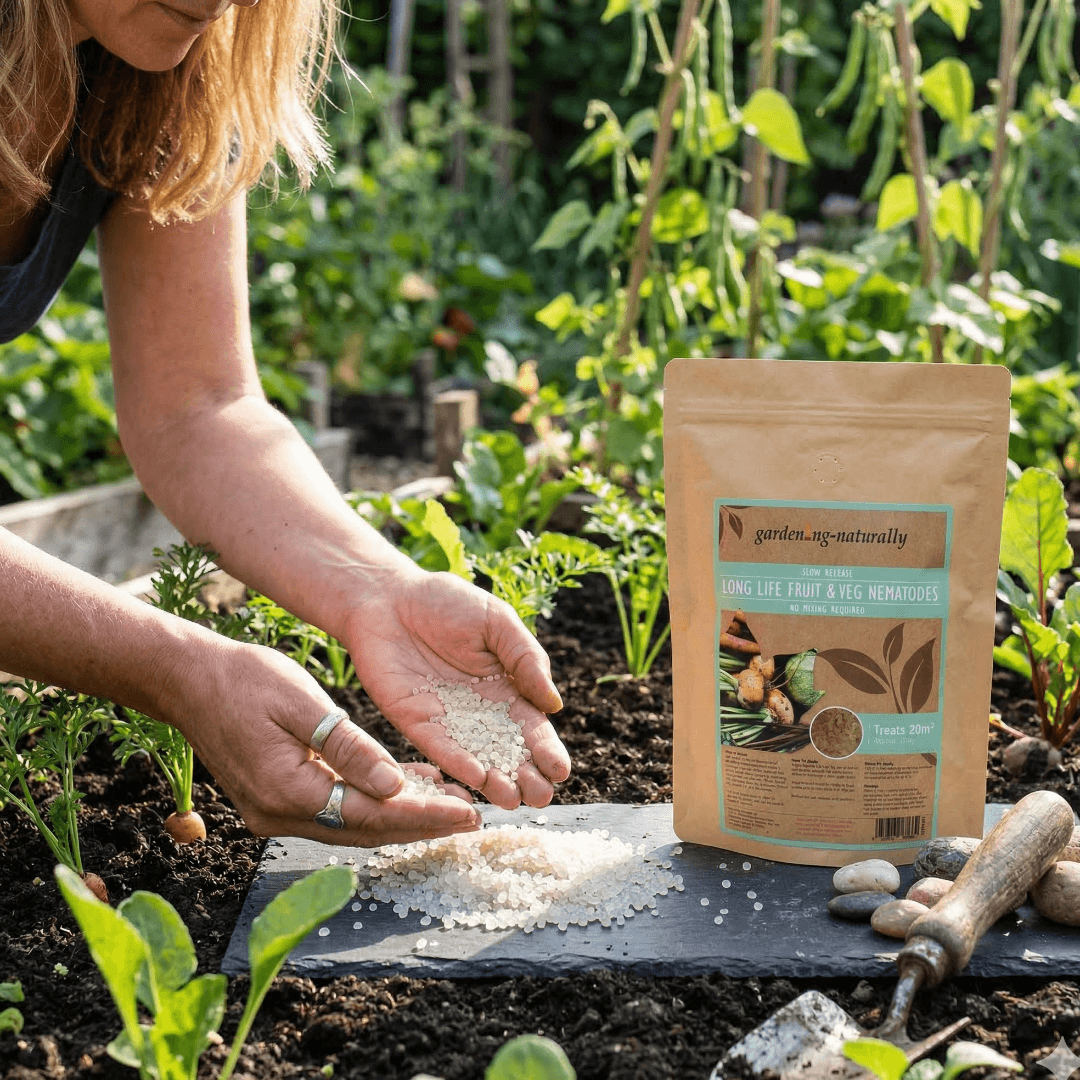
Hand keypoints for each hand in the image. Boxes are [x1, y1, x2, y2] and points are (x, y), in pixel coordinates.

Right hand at [162, 634, 480, 844]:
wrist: (187, 680)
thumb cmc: (244, 679)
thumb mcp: (304, 704)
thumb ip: (349, 747)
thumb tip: (395, 786)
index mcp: (288, 791)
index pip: (372, 815)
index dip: (424, 815)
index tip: (468, 811)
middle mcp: (279, 814)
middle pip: (365, 830)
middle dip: (421, 823)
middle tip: (473, 814)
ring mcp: (274, 813)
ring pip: (352, 824)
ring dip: (400, 815)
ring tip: (451, 801)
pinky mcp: (275, 800)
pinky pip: (334, 810)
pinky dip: (371, 802)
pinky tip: (406, 785)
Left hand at [343, 569, 570, 808]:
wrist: (387, 596)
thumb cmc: (447, 602)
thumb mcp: (497, 621)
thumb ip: (526, 658)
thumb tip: (554, 704)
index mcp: (506, 687)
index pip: (532, 727)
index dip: (547, 750)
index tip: (561, 771)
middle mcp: (480, 712)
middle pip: (508, 753)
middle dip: (526, 777)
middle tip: (540, 797)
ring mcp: (447, 720)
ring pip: (476, 759)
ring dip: (495, 781)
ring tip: (512, 800)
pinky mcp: (414, 721)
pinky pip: (438, 748)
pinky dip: (456, 764)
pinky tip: (475, 777)